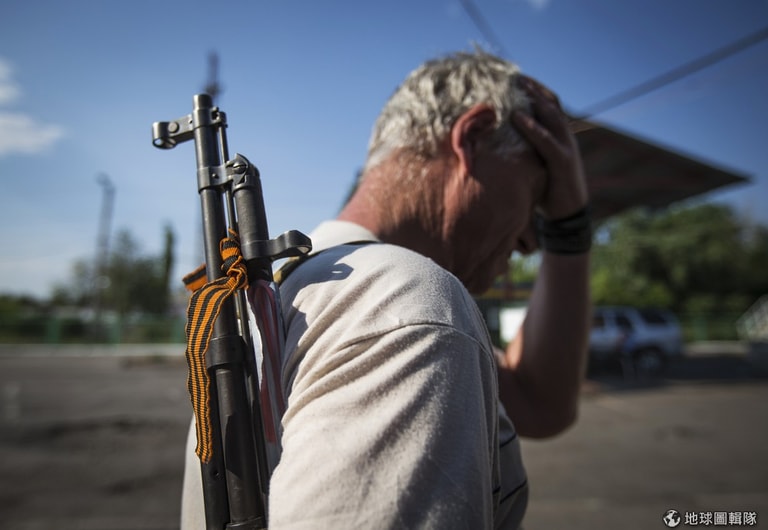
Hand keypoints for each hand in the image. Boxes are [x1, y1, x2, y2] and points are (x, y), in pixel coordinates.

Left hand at [511, 75, 587, 219]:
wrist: (568, 213)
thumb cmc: (547, 188)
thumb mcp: (535, 163)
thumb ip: (524, 148)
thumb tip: (499, 140)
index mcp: (559, 134)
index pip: (549, 103)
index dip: (534, 89)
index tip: (514, 76)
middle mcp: (565, 136)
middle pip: (550, 103)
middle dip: (532, 87)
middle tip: (511, 73)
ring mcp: (566, 147)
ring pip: (551, 115)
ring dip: (532, 99)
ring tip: (514, 86)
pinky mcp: (563, 162)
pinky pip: (547, 140)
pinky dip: (532, 127)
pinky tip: (516, 117)